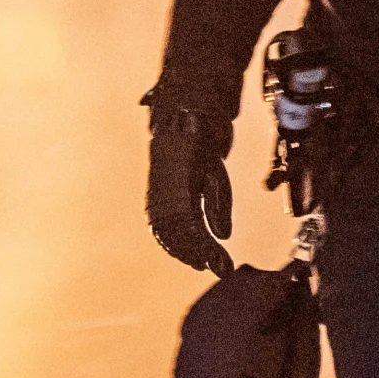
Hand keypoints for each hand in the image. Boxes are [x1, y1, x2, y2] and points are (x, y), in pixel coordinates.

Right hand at [145, 106, 234, 275]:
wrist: (182, 110)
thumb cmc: (201, 138)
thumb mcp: (216, 171)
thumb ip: (218, 204)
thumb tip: (223, 236)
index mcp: (177, 182)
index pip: (188, 224)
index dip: (202, 247)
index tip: (216, 263)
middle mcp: (162, 189)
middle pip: (173, 231)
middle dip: (193, 253)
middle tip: (214, 267)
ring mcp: (156, 191)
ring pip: (164, 230)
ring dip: (181, 249)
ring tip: (201, 262)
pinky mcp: (156, 192)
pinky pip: (159, 222)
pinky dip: (172, 239)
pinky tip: (186, 249)